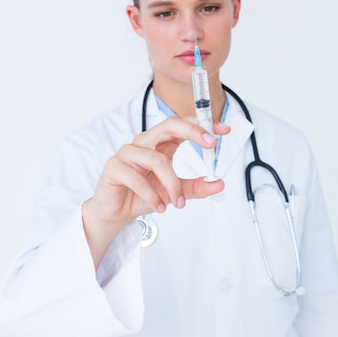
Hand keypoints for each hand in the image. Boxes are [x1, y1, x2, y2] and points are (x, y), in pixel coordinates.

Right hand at [82, 116, 229, 266]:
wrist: (117, 211)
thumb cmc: (142, 194)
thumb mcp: (175, 192)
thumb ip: (196, 187)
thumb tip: (219, 183)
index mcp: (160, 143)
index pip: (182, 126)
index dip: (202, 125)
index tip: (223, 130)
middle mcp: (144, 143)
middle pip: (168, 125)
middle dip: (192, 132)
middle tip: (210, 144)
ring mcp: (128, 153)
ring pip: (157, 160)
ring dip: (172, 184)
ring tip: (177, 203)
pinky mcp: (114, 167)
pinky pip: (137, 179)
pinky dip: (152, 195)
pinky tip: (158, 206)